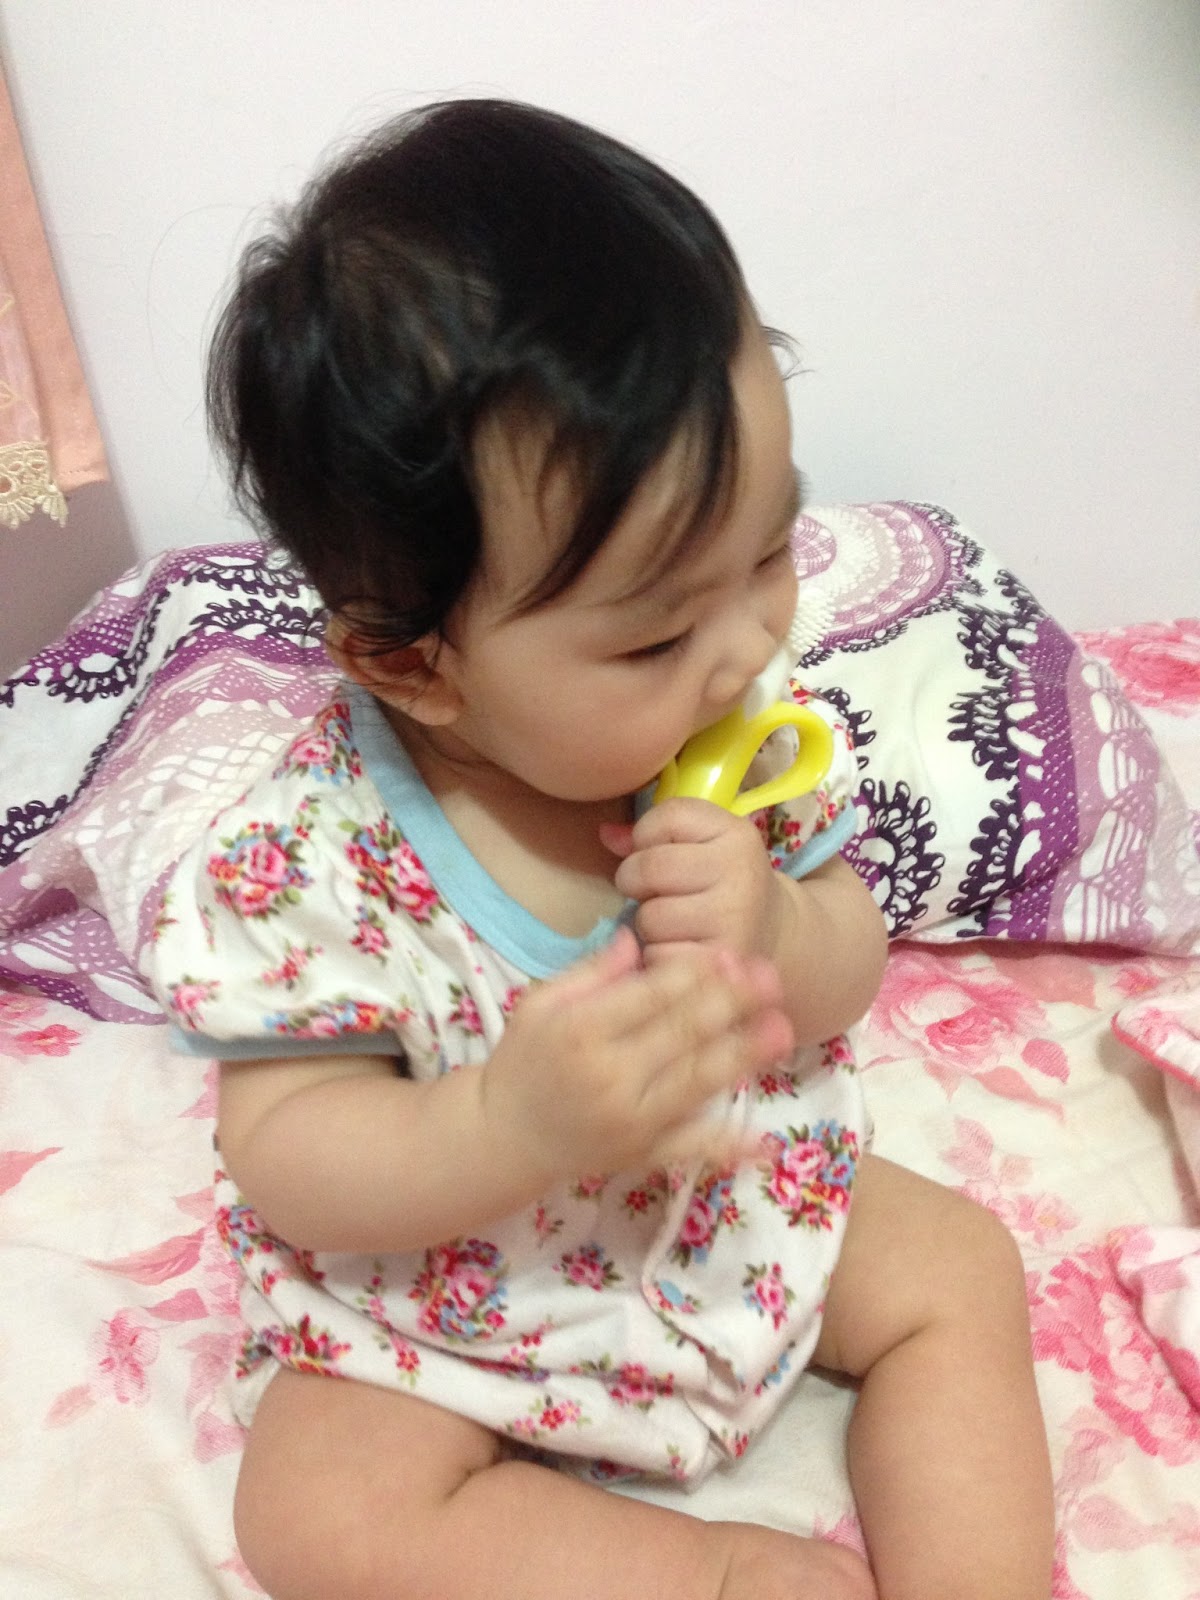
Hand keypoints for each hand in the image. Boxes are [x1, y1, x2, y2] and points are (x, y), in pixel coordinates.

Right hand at [479, 927, 793, 1181]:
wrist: (504, 1137)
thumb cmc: (523, 1061)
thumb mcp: (540, 1004)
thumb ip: (590, 973)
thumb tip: (635, 938)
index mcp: (583, 1030)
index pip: (652, 995)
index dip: (697, 973)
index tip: (730, 954)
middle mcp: (611, 1075)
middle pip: (684, 1033)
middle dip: (732, 1003)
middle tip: (770, 976)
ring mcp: (631, 1121)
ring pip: (698, 1082)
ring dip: (744, 1054)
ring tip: (782, 1029)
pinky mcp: (643, 1156)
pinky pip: (692, 1150)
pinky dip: (730, 1147)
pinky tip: (765, 1141)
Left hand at [601, 798, 789, 965]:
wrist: (776, 938)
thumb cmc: (723, 885)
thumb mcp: (703, 847)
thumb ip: (652, 836)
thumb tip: (605, 834)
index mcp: (738, 835)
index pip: (669, 816)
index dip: (646, 834)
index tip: (657, 850)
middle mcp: (741, 874)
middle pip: (649, 867)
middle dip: (635, 880)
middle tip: (653, 892)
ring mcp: (733, 921)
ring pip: (649, 916)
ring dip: (647, 924)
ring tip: (673, 923)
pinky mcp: (718, 963)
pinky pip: (656, 956)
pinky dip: (658, 955)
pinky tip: (681, 949)